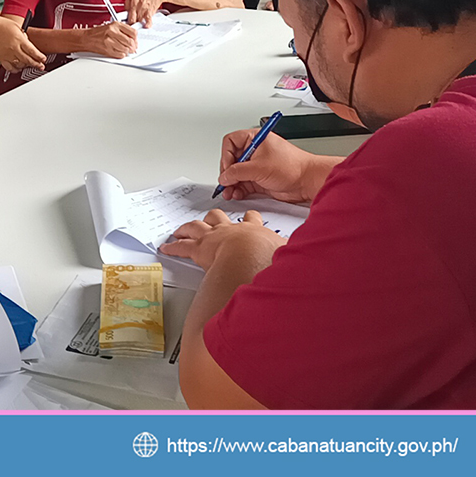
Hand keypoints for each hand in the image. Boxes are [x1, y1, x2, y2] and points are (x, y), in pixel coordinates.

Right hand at [0, 14, 45, 72]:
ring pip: (20, 65)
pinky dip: (15, 70)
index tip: (43, 59)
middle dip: (36, 64)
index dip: (40, 57)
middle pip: (28, 60)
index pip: (33, 51)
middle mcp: (13, 48)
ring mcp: (7, 54)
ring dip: (26, 66)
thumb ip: (24, 36)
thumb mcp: (16, 26)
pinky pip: (10, 68)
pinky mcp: (0, 58)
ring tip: (30, 66)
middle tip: (41, 66)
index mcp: (19, 39)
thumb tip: (28, 44)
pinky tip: (18, 69)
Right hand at [80, 20, 137, 57]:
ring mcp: (109, 41)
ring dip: (127, 51)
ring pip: (125, 49)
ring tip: (126, 50)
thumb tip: (133, 38)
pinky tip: (120, 52)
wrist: (87, 38)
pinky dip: (122, 55)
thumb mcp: (111, 27)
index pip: (133, 32)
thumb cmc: (98, 33)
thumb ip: (123, 31)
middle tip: (133, 48)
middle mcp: (112, 32)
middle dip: (133, 47)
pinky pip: (120, 54)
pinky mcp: (107, 49)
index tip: (135, 41)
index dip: (136, 38)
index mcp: (115, 25)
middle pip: (130, 42)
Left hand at [124, 0, 167, 26]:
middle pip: (130, 19)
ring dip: (139, 24)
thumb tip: (127, 13)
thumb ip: (130, 4)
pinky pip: (147, 20)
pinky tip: (146, 26)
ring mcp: (141, 8)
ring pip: (138, 21)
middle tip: (133, 25)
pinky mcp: (149, 11)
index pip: (124, 13)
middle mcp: (134, 4)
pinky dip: (147, 24)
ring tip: (140, 24)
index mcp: (129, 0)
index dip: (126, 18)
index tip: (128, 21)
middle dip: (132, 24)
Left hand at [159, 209, 284, 271]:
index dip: (250, 218)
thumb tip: (309, 258)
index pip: (252, 219)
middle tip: (209, 220)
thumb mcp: (286, 253)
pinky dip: (173, 247)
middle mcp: (230, 230)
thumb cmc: (265, 255)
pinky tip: (166, 247)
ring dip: (187, 229)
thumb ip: (293, 254)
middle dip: (213, 218)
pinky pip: (182, 247)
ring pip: (196, 227)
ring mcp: (213, 237)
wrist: (248, 255)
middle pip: (219, 217)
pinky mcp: (199, 249)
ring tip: (181, 230)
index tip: (249, 218)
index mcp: (252, 229)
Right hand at [217, 131, 330, 203]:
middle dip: (227, 173)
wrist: (307, 181)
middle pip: (231, 160)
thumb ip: (237, 172)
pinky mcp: (259, 179)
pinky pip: (243, 183)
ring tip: (229, 191)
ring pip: (236, 174)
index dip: (226, 155)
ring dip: (231, 183)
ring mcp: (257, 166)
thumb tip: (224, 176)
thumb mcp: (259, 167)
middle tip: (226, 182)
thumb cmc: (293, 166)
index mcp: (255, 139)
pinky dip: (238, 189)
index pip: (231, 142)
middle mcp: (255, 151)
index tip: (227, 168)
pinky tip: (237, 193)